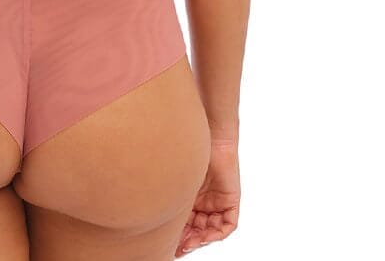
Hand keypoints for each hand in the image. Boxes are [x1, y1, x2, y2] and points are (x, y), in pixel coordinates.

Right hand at [174, 139, 239, 255]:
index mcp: (192, 196)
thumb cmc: (189, 150)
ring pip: (211, 229)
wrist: (209, 136)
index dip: (180, 235)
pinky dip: (217, 232)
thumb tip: (154, 213)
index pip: (187, 222)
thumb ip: (171, 197)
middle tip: (178, 248)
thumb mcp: (178, 180)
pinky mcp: (231, 200)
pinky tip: (205, 236)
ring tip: (188, 244)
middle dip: (188, 241)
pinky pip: (228, 224)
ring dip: (201, 239)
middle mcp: (205, 201)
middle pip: (198, 228)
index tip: (171, 246)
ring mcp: (218, 201)